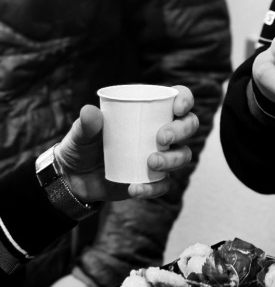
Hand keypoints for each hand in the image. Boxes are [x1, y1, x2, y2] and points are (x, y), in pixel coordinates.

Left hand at [55, 86, 198, 201]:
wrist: (73, 180)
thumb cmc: (81, 147)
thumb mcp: (80, 134)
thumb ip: (85, 124)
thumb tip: (90, 111)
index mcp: (148, 111)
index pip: (177, 98)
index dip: (185, 99)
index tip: (177, 108)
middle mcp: (160, 131)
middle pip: (189, 125)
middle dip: (182, 130)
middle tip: (162, 138)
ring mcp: (159, 155)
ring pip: (183, 154)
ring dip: (173, 159)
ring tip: (151, 163)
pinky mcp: (153, 179)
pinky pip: (164, 183)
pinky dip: (154, 187)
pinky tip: (135, 188)